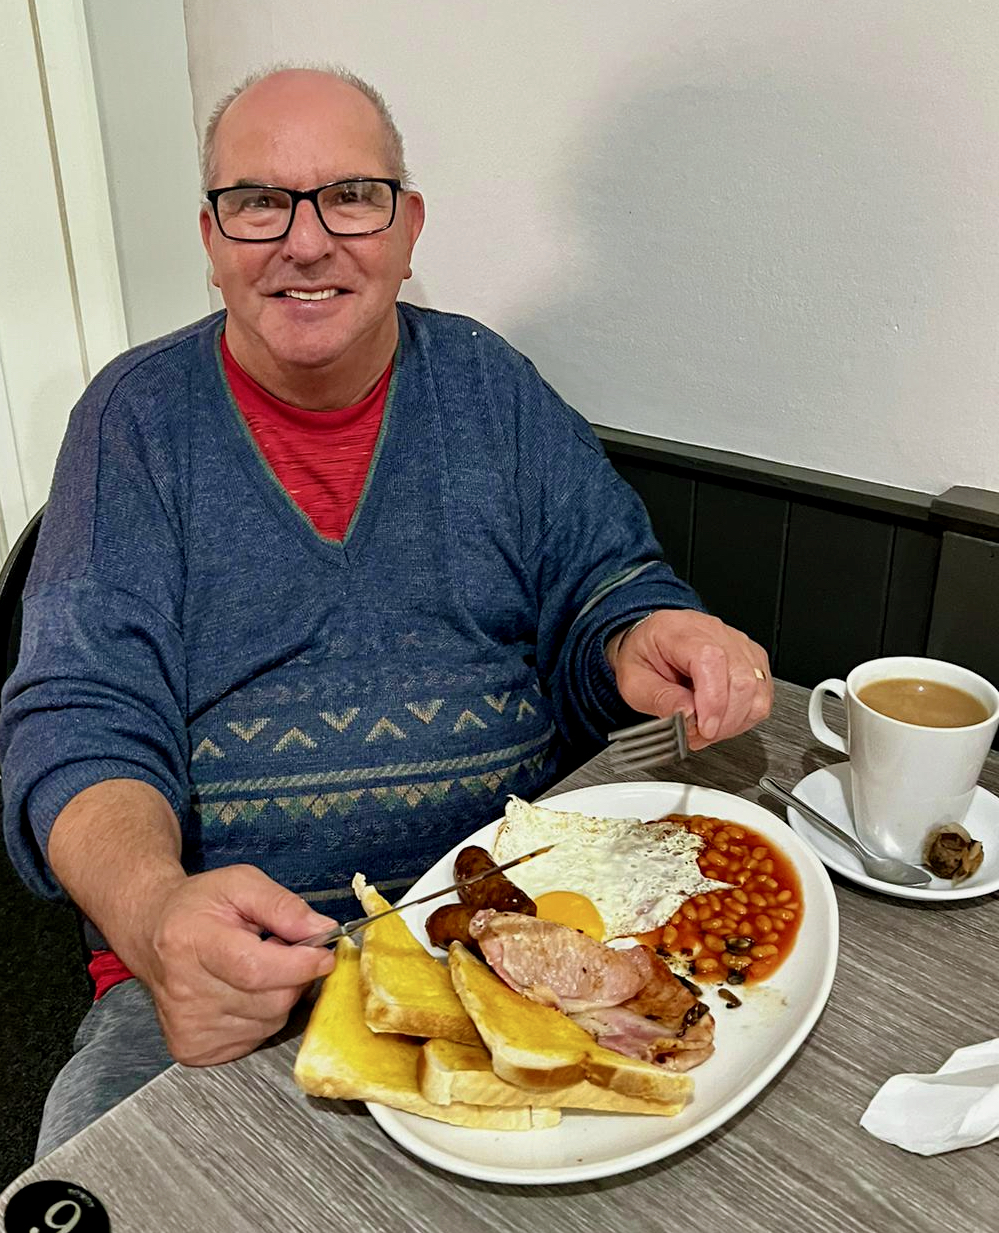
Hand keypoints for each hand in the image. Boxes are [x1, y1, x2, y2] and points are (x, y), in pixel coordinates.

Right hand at [131, 864, 338, 1065]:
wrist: (150, 933)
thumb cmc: (197, 907)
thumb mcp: (241, 884)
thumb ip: (284, 905)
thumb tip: (324, 931)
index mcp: (192, 942)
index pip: (256, 968)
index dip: (299, 964)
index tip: (324, 954)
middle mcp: (184, 991)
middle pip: (270, 1001)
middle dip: (293, 976)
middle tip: (281, 951)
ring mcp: (187, 1025)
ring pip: (269, 1023)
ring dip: (278, 996)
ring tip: (257, 969)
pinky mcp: (191, 1048)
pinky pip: (254, 1039)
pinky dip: (261, 1016)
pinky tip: (243, 993)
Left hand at [606, 609, 771, 749]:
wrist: (652, 642)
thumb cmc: (644, 656)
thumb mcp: (634, 681)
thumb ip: (660, 698)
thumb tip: (686, 715)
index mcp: (681, 632)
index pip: (712, 660)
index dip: (713, 700)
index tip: (704, 728)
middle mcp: (715, 633)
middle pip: (742, 677)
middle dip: (725, 720)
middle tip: (698, 734)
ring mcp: (739, 645)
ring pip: (758, 689)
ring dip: (735, 721)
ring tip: (707, 729)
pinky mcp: (752, 660)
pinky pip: (763, 694)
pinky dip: (745, 716)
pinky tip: (722, 720)